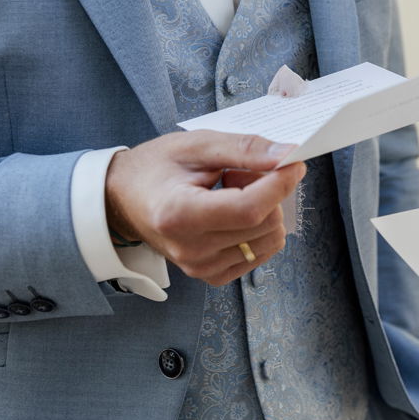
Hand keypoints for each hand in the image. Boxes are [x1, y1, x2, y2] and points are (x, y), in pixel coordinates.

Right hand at [105, 130, 305, 285]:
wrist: (124, 199)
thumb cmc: (156, 168)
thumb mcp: (196, 145)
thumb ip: (243, 148)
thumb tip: (286, 155)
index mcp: (181, 215)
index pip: (249, 209)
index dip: (280, 186)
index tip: (294, 164)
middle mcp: (191, 249)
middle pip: (265, 223)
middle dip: (267, 192)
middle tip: (240, 173)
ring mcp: (201, 267)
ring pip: (269, 239)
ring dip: (264, 211)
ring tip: (231, 193)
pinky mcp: (212, 275)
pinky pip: (260, 253)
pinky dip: (258, 229)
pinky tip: (232, 213)